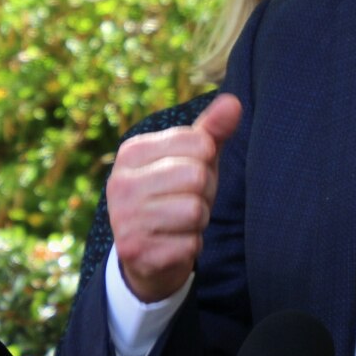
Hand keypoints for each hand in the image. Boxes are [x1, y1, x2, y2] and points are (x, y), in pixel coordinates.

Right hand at [107, 93, 241, 303]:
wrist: (146, 254)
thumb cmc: (174, 195)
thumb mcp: (192, 159)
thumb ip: (212, 131)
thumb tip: (234, 102)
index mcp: (132, 151)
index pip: (200, 143)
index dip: (206, 162)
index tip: (187, 177)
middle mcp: (121, 182)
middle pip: (198, 176)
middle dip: (204, 194)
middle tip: (185, 202)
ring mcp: (124, 219)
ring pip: (195, 211)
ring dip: (198, 222)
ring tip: (178, 223)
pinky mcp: (135, 252)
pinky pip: (191, 244)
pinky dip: (191, 246)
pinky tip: (172, 245)